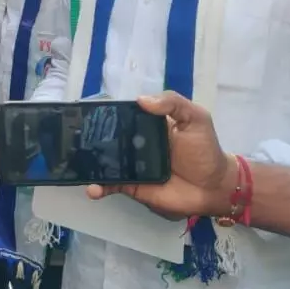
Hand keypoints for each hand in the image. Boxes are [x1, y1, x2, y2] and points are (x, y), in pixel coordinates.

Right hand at [88, 92, 235, 220]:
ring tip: (77, 165)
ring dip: (89, 164)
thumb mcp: (195, 118)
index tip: (86, 112)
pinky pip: (112, 185)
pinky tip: (92, 188)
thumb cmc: (205, 150)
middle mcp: (136, 143)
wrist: (215, 186)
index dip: (105, 113)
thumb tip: (140, 100)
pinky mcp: (133, 186)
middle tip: (73, 139)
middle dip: (90, 139)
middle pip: (108, 139)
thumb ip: (173, 103)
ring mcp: (133, 166)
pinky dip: (100, 187)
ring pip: (105, 162)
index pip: (122, 116)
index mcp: (148, 125)